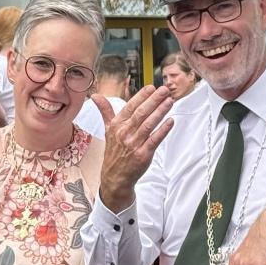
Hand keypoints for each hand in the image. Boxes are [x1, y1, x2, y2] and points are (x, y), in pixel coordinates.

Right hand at [96, 86, 173, 211]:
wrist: (114, 176)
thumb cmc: (114, 151)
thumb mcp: (108, 130)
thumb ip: (105, 111)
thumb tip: (95, 96)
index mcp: (116, 125)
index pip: (130, 107)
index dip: (141, 96)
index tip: (151, 87)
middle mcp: (124, 133)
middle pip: (141, 113)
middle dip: (154, 100)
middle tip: (164, 90)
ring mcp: (133, 144)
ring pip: (148, 124)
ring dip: (160, 112)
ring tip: (169, 101)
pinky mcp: (142, 155)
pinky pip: (154, 140)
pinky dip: (163, 130)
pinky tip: (170, 121)